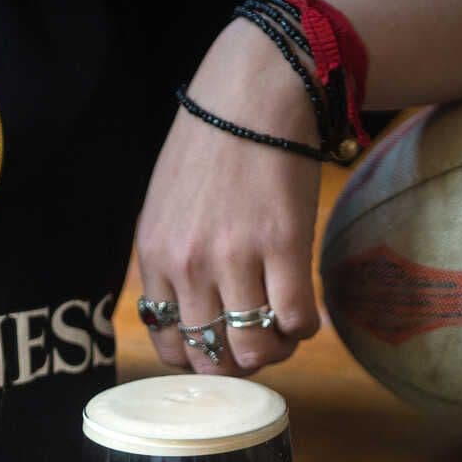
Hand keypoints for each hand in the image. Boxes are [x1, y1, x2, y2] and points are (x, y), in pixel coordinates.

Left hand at [135, 20, 323, 375]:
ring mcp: (236, 258)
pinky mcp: (284, 246)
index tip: (219, 346)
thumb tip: (188, 315)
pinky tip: (304, 312)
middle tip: (257, 342)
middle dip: (237, 363)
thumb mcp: (164, 208)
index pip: (169, 347)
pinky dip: (304, 329)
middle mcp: (190, 265)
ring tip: (283, 329)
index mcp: (157, 258)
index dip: (198, 359)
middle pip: (211, 359)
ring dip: (274, 350)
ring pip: (254, 349)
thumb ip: (170, 261)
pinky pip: (295, 320)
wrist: (252, 98)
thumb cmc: (209, 149)